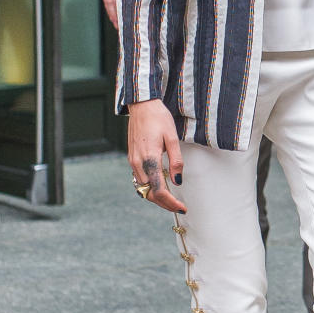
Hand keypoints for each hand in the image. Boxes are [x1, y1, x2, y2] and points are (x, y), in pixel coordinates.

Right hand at [127, 99, 185, 213]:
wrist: (141, 105)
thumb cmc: (158, 118)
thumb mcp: (172, 138)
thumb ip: (176, 161)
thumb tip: (178, 181)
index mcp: (149, 159)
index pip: (159, 190)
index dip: (171, 202)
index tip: (181, 207)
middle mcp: (138, 163)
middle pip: (149, 193)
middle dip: (164, 203)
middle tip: (178, 207)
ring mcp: (132, 161)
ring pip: (142, 188)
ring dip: (156, 197)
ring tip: (171, 199)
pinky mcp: (131, 158)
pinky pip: (139, 179)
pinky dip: (149, 187)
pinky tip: (159, 186)